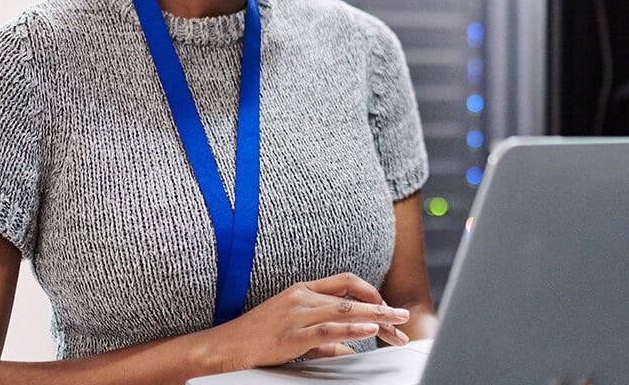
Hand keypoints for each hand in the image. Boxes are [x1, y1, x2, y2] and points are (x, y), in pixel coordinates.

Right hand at [213, 272, 410, 369]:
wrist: (225, 346)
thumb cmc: (257, 337)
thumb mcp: (294, 329)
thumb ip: (323, 337)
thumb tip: (348, 348)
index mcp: (303, 290)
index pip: (346, 281)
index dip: (370, 292)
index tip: (386, 307)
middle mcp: (302, 296)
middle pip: (352, 296)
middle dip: (382, 308)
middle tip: (403, 318)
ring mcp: (296, 313)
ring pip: (344, 309)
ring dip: (375, 317)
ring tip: (396, 324)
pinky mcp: (291, 334)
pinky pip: (327, 329)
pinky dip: (351, 328)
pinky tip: (369, 330)